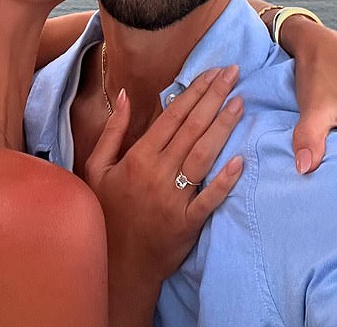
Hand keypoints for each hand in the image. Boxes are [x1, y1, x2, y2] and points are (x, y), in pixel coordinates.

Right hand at [85, 66, 242, 324]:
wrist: (116, 265)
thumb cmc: (105, 212)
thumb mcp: (96, 167)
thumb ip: (113, 130)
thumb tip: (126, 95)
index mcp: (138, 157)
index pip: (172, 116)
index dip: (194, 91)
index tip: (212, 72)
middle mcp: (158, 173)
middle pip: (192, 128)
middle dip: (214, 97)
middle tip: (233, 73)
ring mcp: (174, 199)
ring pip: (203, 155)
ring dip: (223, 127)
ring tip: (240, 102)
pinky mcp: (188, 223)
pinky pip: (209, 199)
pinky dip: (225, 180)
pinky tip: (240, 159)